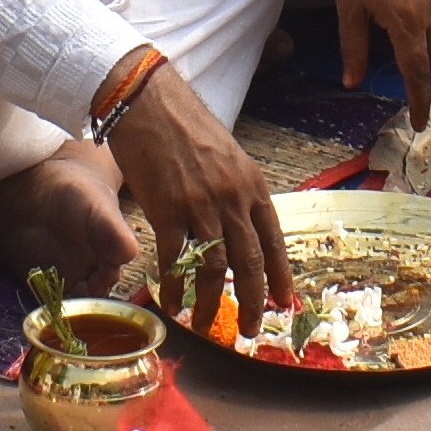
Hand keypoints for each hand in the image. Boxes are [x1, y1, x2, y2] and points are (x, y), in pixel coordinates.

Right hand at [108, 56, 292, 336]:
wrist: (148, 102)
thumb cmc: (185, 126)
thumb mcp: (227, 156)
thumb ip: (237, 191)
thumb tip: (241, 227)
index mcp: (252, 185)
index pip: (274, 241)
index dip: (280, 276)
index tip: (283, 303)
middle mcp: (233, 198)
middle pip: (248, 263)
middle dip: (251, 302)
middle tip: (248, 329)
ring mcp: (201, 205)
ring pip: (213, 267)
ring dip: (210, 302)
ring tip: (204, 324)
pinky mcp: (167, 208)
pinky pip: (175, 258)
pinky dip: (175, 286)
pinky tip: (173, 303)